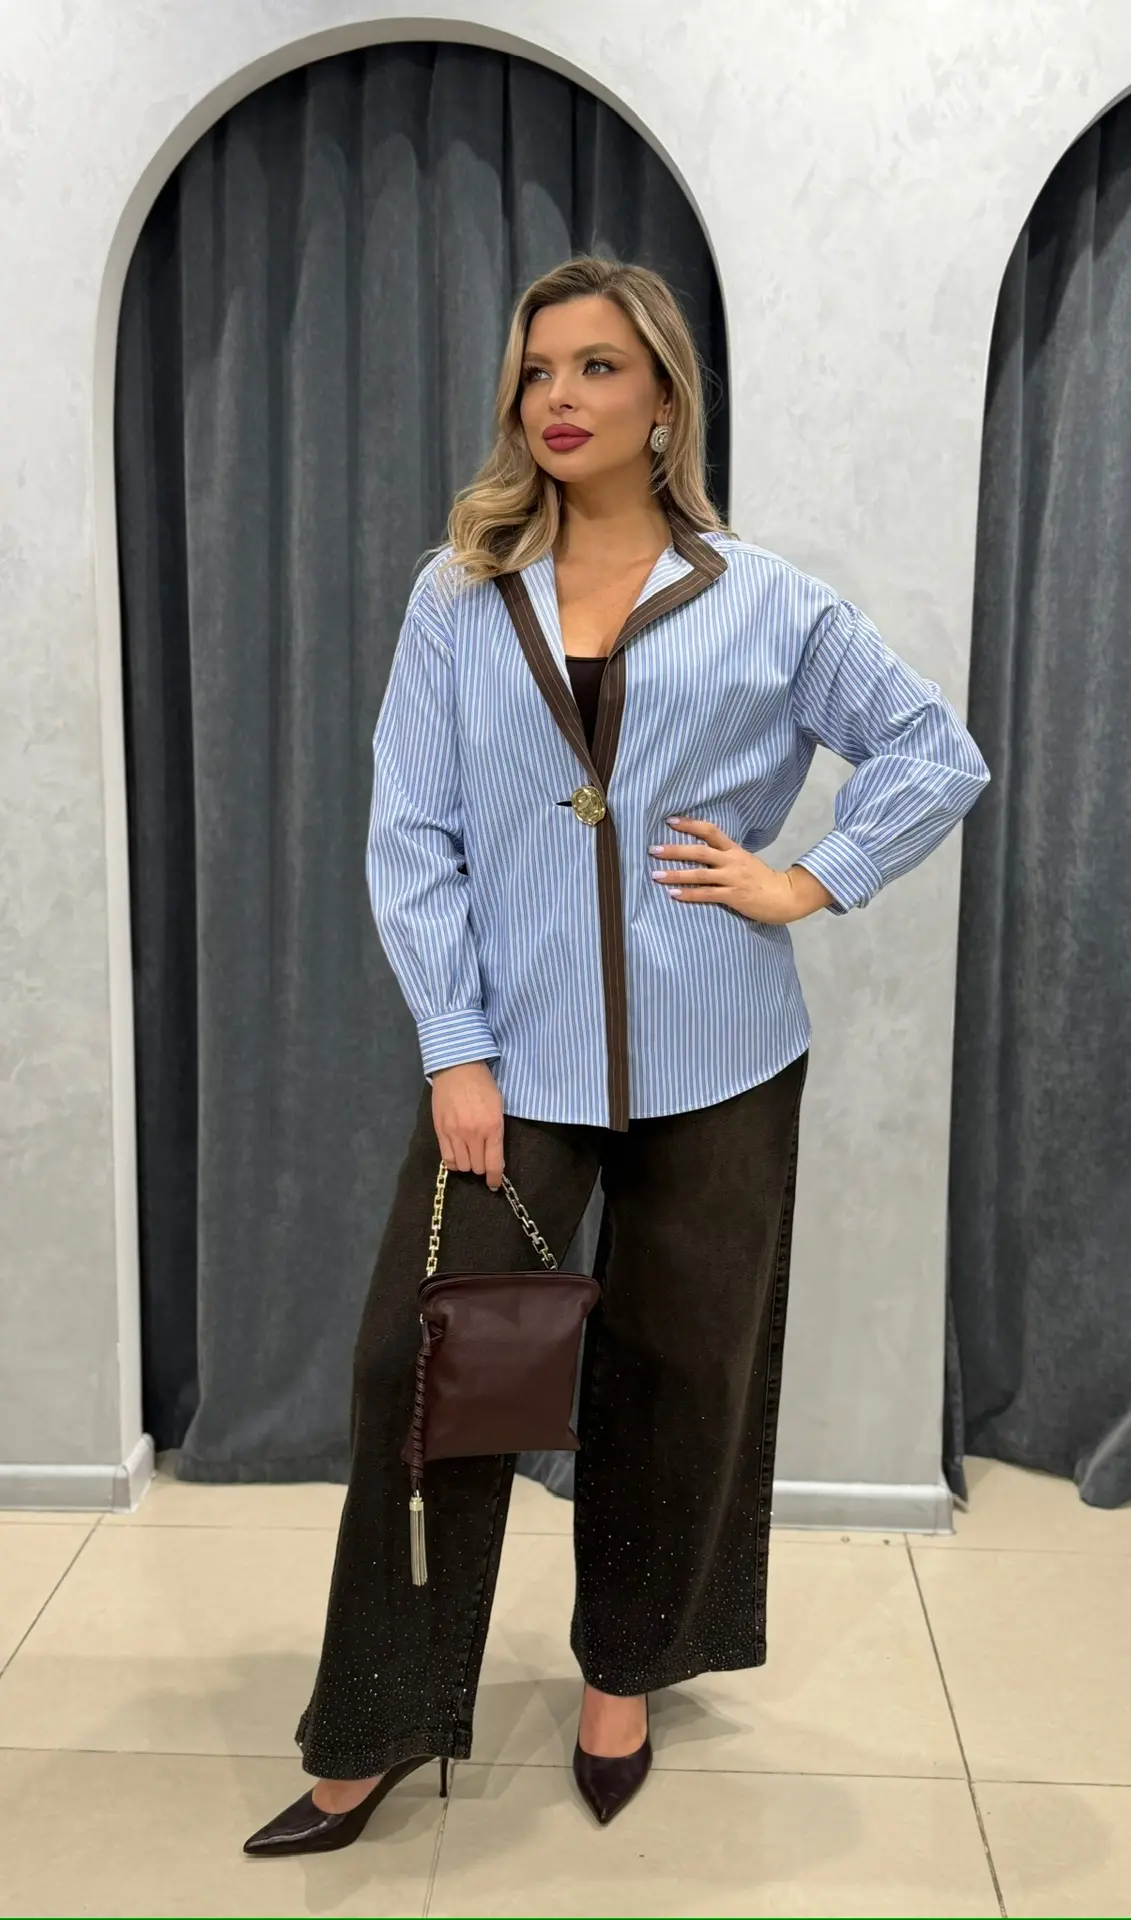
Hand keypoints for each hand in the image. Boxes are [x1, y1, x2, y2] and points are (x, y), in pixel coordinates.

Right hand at [430, 1061, 505, 1190]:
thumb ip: (496, 1132)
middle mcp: (473, 1134)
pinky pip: (446, 1158)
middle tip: (482, 1159)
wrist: (458, 1067)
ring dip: (467, 1164)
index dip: (495, 1178)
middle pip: (477, 1167)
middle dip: (481, 1167)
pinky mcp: (440, 1131)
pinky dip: (453, 1162)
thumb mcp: (498, 1107)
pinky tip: (457, 1155)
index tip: (494, 1184)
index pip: (493, 1164)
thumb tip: (495, 1157)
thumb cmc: (483, 1084)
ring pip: (461, 1166)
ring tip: (469, 1155)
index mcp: (492, 1127)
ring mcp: (454, 1133)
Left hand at [648, 817, 833, 923]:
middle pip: (699, 851)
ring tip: (656, 875)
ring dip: (675, 874)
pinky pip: (706, 895)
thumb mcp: (744, 860)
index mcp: (734, 850)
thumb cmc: (762, 879)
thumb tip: (699, 850)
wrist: (784, 896)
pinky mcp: (733, 896)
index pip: (710, 831)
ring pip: (699, 874)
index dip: (690, 824)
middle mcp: (731, 861)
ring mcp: (732, 879)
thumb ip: (724, 855)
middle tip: (653, 849)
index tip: (670, 820)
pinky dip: (689, 894)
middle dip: (674, 850)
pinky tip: (673, 894)